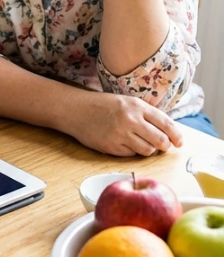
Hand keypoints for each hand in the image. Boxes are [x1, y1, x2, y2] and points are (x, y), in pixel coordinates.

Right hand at [67, 92, 182, 156]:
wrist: (77, 110)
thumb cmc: (103, 106)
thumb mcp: (127, 102)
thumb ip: (145, 114)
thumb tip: (167, 131)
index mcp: (137, 106)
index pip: (165, 123)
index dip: (176, 135)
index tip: (180, 142)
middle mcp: (131, 120)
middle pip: (160, 140)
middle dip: (165, 146)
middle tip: (164, 147)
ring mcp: (121, 134)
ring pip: (147, 150)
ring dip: (148, 149)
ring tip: (142, 143)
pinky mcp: (112, 146)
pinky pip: (131, 155)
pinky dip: (132, 152)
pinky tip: (125, 143)